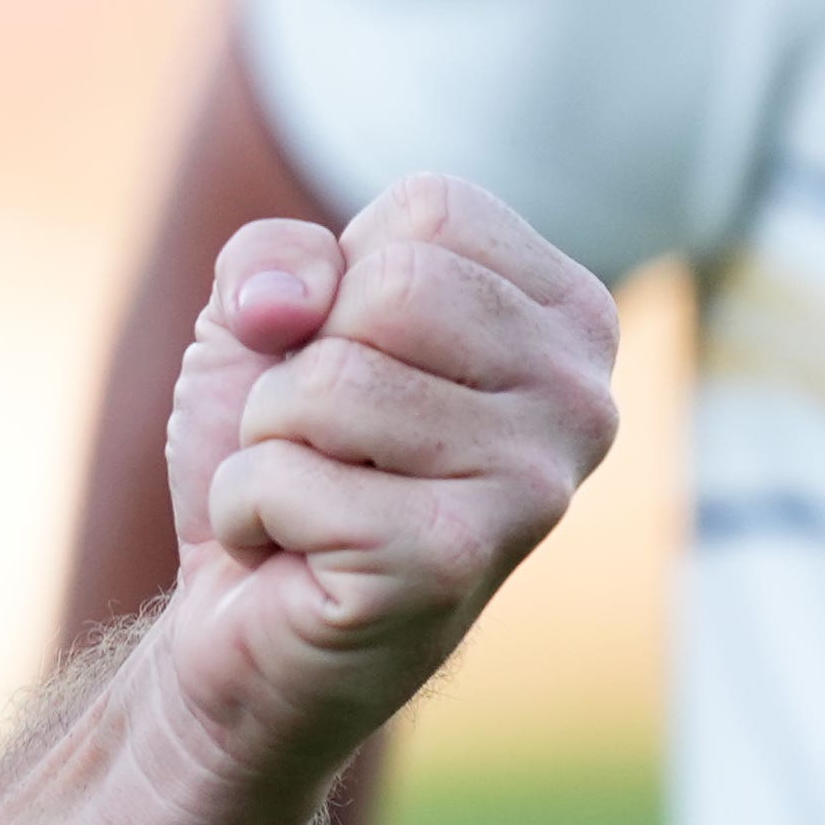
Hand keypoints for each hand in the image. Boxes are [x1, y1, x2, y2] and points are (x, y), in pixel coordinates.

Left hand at [144, 179, 614, 804]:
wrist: (245, 612)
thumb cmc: (284, 450)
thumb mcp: (263, 315)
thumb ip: (274, 256)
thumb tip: (286, 304)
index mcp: (566, 318)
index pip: (432, 212)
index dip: (338, 278)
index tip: (346, 355)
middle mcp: (581, 399)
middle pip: (391, 289)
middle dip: (300, 359)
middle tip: (318, 436)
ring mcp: (532, 487)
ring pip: (329, 383)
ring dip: (267, 439)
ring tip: (310, 491)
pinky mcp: (451, 562)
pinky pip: (286, 478)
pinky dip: (244, 508)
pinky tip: (292, 551)